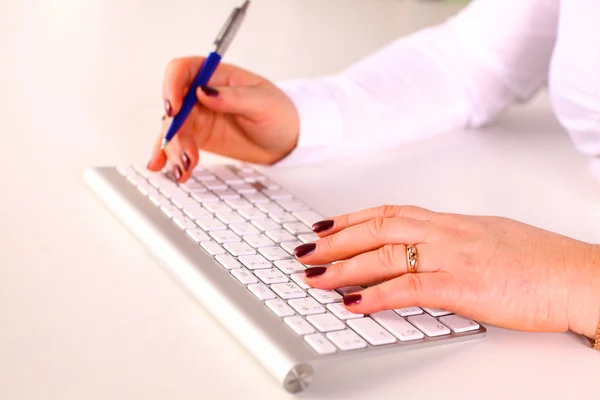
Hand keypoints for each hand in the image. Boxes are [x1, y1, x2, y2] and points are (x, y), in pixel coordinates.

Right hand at [147, 57, 299, 181]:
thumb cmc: (280, 114)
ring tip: (184, 169)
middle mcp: (201, 94)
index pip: (182, 71)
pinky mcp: (199, 137)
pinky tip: (166, 168)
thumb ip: (233, 97)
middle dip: (175, 132)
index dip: (171, 87)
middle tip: (186, 154)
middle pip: (174, 107)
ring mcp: (198, 116)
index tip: (174, 110)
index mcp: (216, 76)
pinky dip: (169, 157)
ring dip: (173, 150)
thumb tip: (204, 91)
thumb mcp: (262, 103)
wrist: (287, 141)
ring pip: (173, 129)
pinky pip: (177, 145)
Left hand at [295, 205, 599, 339]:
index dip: (352, 218)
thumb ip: (453, 243)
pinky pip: (407, 288)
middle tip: (307, 250)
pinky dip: (374, 295)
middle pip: (377, 228)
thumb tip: (427, 249)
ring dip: (343, 266)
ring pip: (384, 254)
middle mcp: (445, 233)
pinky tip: (352, 302)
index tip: (327, 224)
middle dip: (336, 240)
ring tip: (315, 274)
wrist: (576, 276)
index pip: (390, 213)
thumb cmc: (539, 261)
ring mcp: (451, 257)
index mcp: (450, 223)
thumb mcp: (488, 240)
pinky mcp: (461, 285)